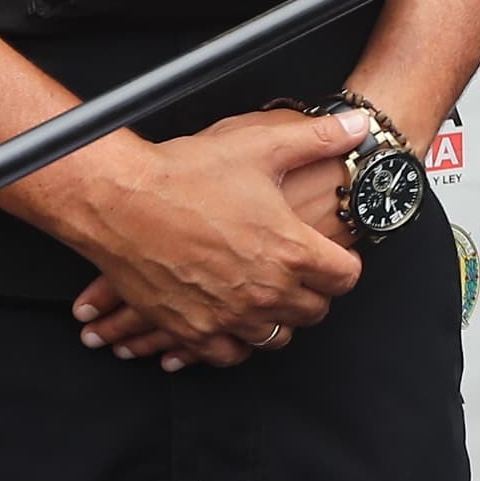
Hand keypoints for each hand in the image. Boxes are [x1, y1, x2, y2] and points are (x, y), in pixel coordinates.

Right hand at [63, 109, 371, 370]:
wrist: (119, 201)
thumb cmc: (187, 173)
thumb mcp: (260, 144)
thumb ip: (318, 137)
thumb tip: (360, 125)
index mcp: (291, 250)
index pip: (345, 277)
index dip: (343, 265)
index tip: (333, 258)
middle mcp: (265, 291)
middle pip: (313, 311)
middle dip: (313, 293)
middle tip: (300, 275)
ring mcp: (228, 316)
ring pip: (275, 338)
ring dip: (277, 319)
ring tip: (268, 297)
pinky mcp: (192, 329)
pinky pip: (229, 355)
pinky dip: (236, 343)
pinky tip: (234, 322)